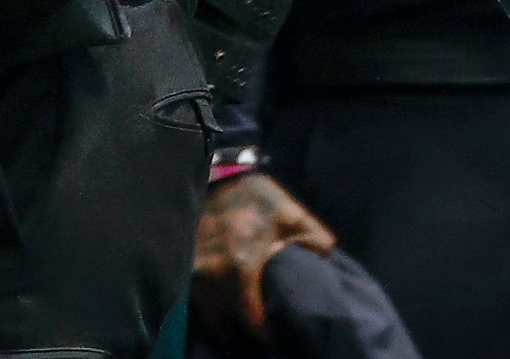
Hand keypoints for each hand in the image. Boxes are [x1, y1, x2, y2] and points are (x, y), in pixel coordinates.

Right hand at [190, 170, 336, 338]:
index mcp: (241, 267)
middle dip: (240, 330)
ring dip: (222, 319)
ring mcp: (191, 273)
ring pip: (206, 314)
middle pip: (224, 324)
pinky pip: (192, 299)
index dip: (264, 331)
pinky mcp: (181, 267)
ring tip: (239, 318)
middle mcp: (211, 277)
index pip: (250, 319)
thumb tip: (328, 262)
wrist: (217, 176)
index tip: (274, 333)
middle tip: (255, 328)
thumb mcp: (293, 216)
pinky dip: (206, 304)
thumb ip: (316, 241)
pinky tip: (221, 301)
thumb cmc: (257, 198)